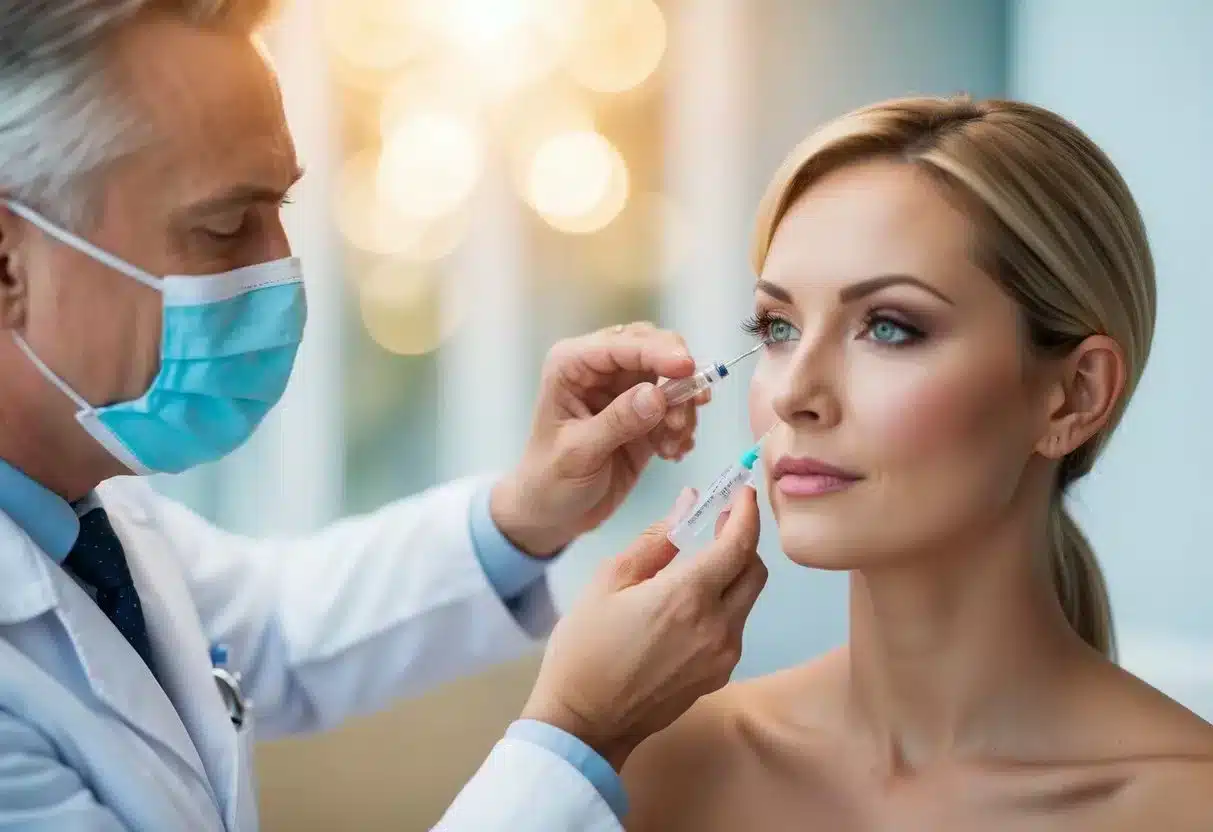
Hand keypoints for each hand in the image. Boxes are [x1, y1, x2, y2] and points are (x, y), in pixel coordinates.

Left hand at [491, 322, 709, 555]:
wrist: (552, 515)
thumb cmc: (549, 481)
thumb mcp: (578, 453)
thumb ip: (617, 422)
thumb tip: (657, 394)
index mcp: (572, 365)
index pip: (622, 344)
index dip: (658, 351)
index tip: (686, 368)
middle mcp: (600, 371)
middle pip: (654, 349)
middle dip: (678, 377)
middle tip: (689, 411)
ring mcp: (625, 392)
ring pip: (671, 379)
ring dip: (682, 409)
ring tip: (673, 444)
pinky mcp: (644, 417)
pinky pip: (676, 408)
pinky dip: (682, 428)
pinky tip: (672, 453)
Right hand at [520, 486, 766, 769]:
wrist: (584, 723)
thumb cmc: (586, 649)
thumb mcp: (609, 582)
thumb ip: (656, 540)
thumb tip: (689, 503)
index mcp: (688, 597)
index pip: (739, 543)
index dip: (746, 512)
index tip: (742, 492)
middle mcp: (717, 626)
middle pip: (755, 570)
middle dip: (743, 541)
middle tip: (720, 522)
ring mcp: (722, 656)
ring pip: (746, 600)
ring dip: (733, 574)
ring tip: (699, 563)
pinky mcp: (718, 675)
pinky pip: (734, 628)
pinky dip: (723, 605)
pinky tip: (690, 604)